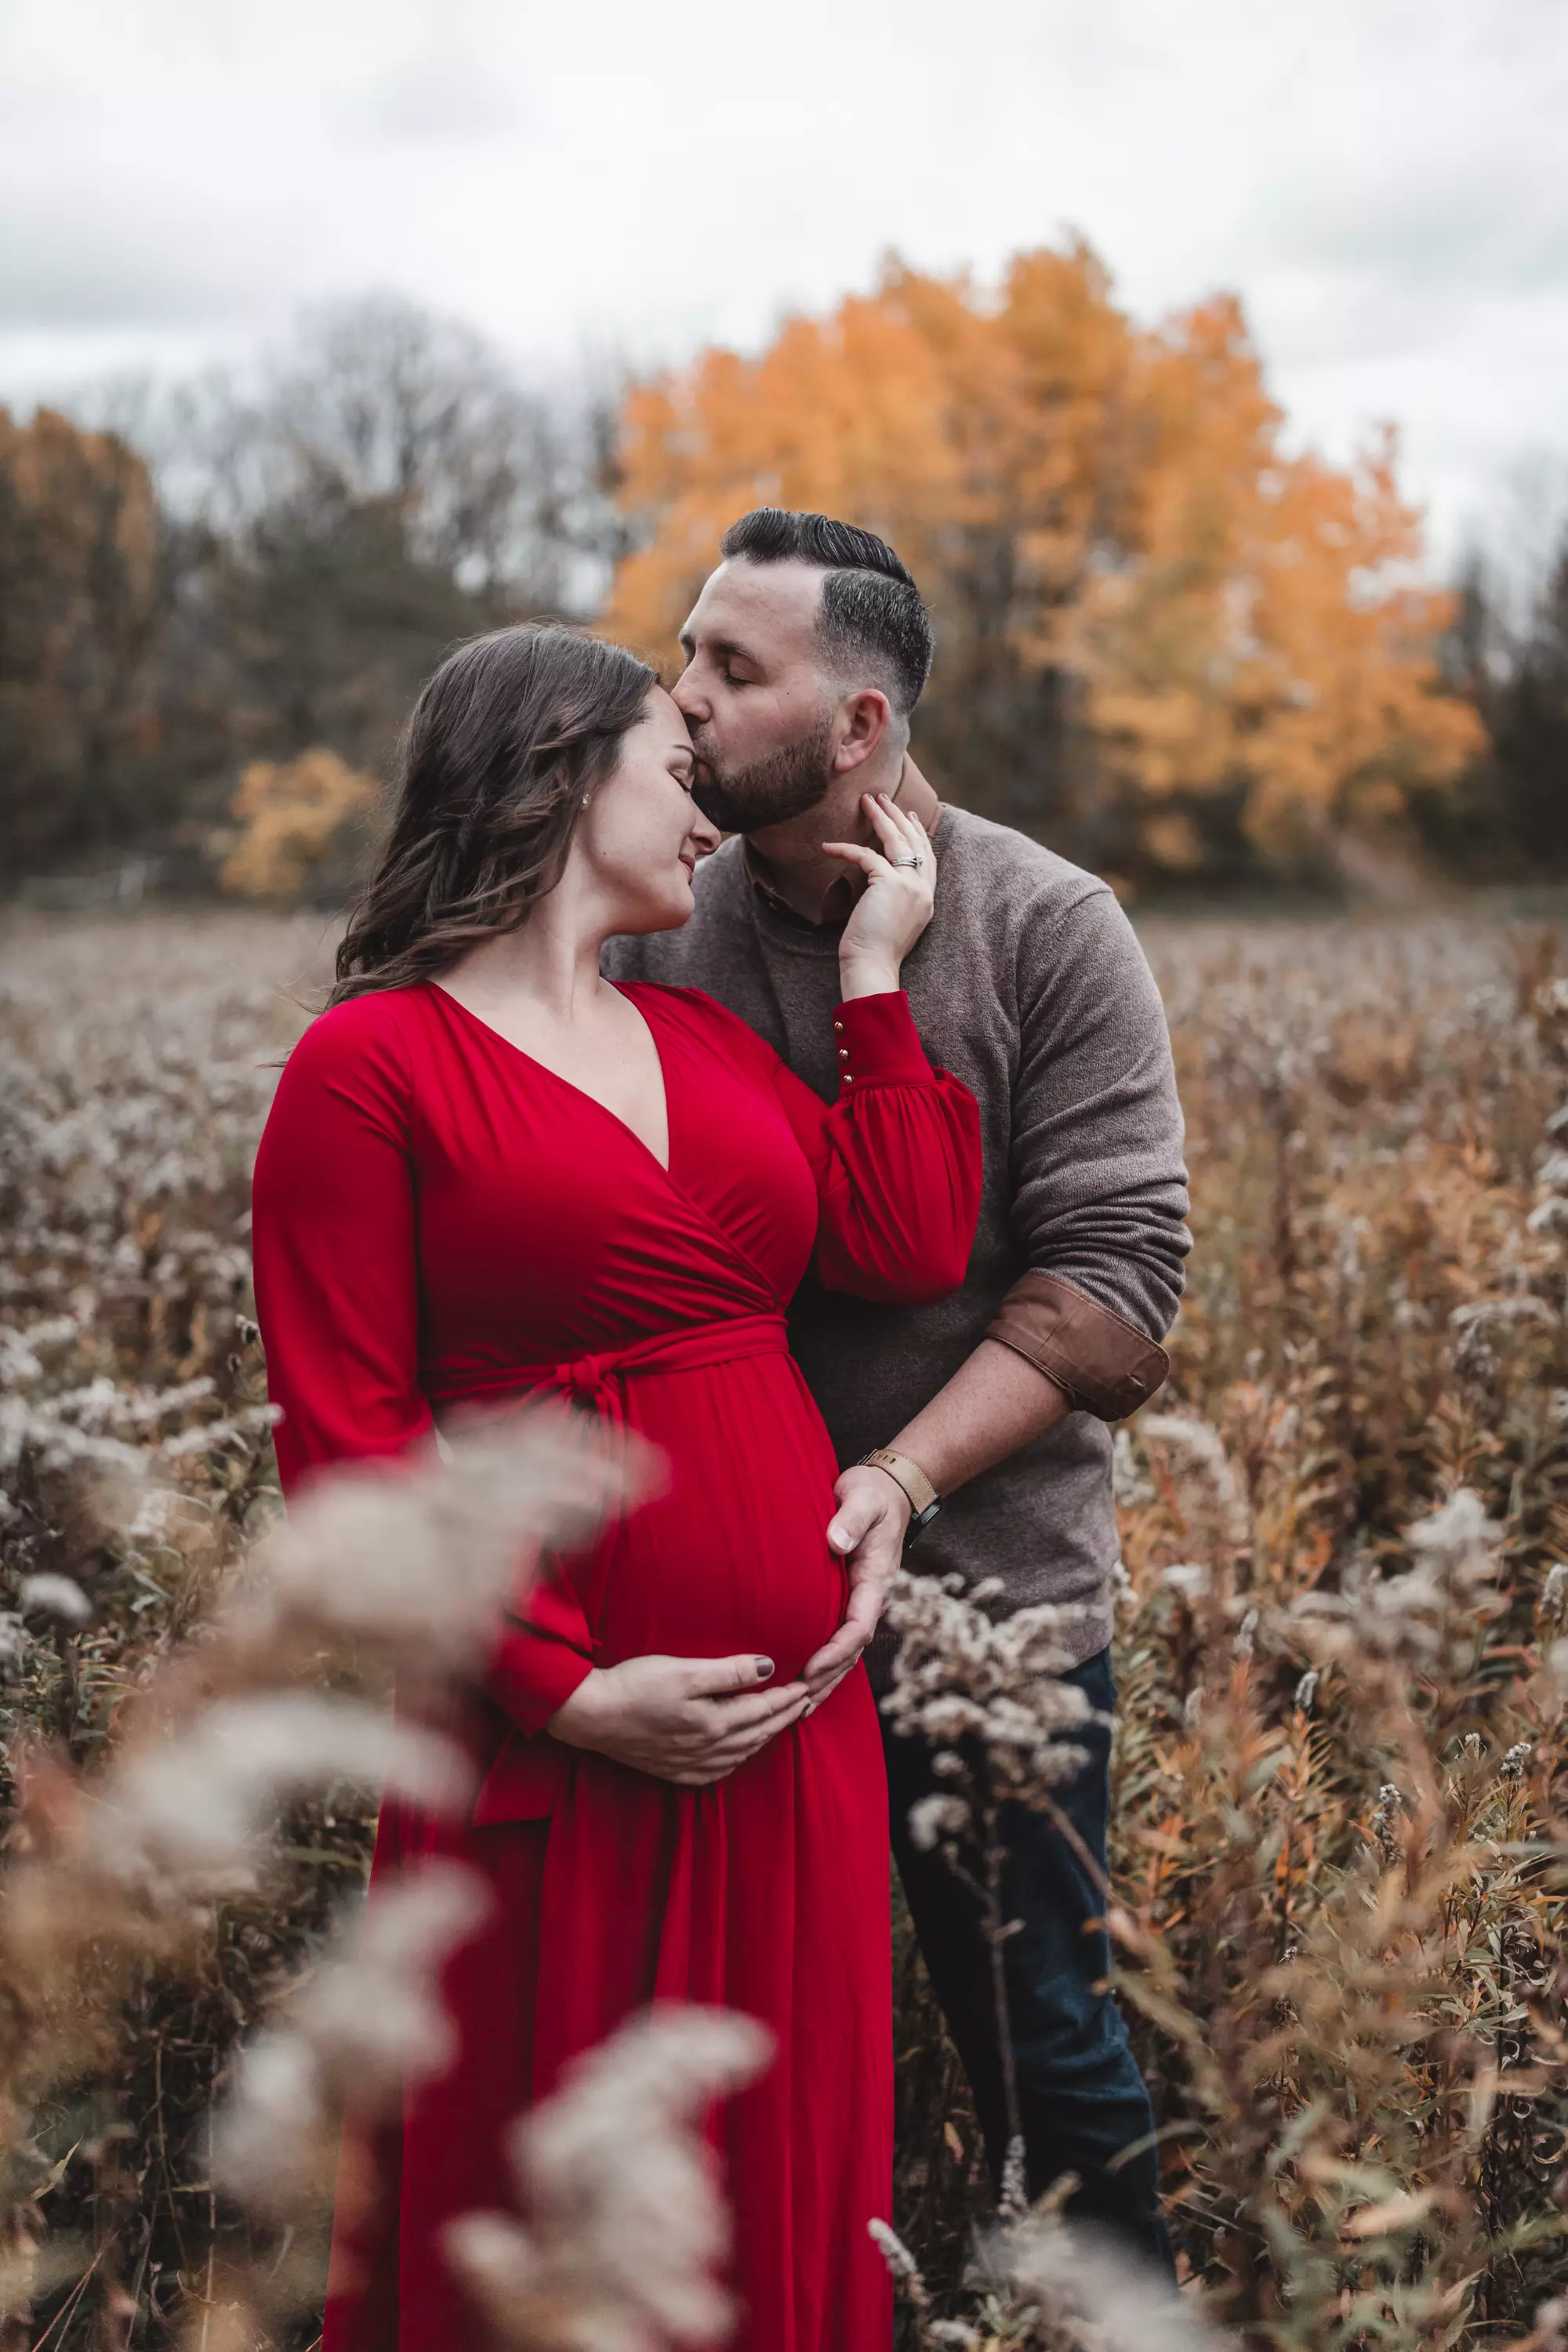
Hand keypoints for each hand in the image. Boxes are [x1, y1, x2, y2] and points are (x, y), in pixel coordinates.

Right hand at [547, 1652, 811, 1786]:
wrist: (591, 1716)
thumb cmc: (635, 1686)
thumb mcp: (684, 1671)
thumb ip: (729, 1672)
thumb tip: (769, 1667)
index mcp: (714, 1723)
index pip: (764, 1710)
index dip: (789, 1697)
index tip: (809, 1685)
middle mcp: (708, 1750)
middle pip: (759, 1733)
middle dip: (785, 1717)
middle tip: (807, 1703)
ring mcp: (691, 1764)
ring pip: (743, 1753)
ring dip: (766, 1736)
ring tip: (781, 1722)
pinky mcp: (674, 1771)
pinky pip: (720, 1770)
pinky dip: (739, 1757)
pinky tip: (741, 1751)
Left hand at [801, 1465, 911, 1703]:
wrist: (886, 1491)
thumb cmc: (872, 1495)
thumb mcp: (864, 1500)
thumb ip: (852, 1519)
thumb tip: (837, 1541)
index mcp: (876, 1580)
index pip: (859, 1626)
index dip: (835, 1651)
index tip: (810, 1668)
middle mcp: (870, 1598)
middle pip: (851, 1651)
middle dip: (827, 1679)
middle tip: (795, 1703)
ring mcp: (860, 1602)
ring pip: (846, 1652)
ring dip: (825, 1681)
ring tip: (797, 1708)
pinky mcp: (848, 1600)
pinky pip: (838, 1640)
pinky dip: (824, 1666)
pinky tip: (804, 1684)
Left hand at [824, 794, 936, 999]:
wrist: (873, 967)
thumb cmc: (874, 951)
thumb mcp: (891, 919)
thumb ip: (892, 897)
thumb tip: (877, 880)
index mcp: (927, 899)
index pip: (927, 858)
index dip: (918, 834)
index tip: (909, 816)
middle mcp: (924, 889)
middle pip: (915, 842)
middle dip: (899, 817)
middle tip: (884, 797)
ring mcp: (911, 885)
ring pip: (897, 841)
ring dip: (881, 817)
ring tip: (867, 801)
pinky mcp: (890, 884)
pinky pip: (866, 855)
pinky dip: (845, 849)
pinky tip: (827, 846)